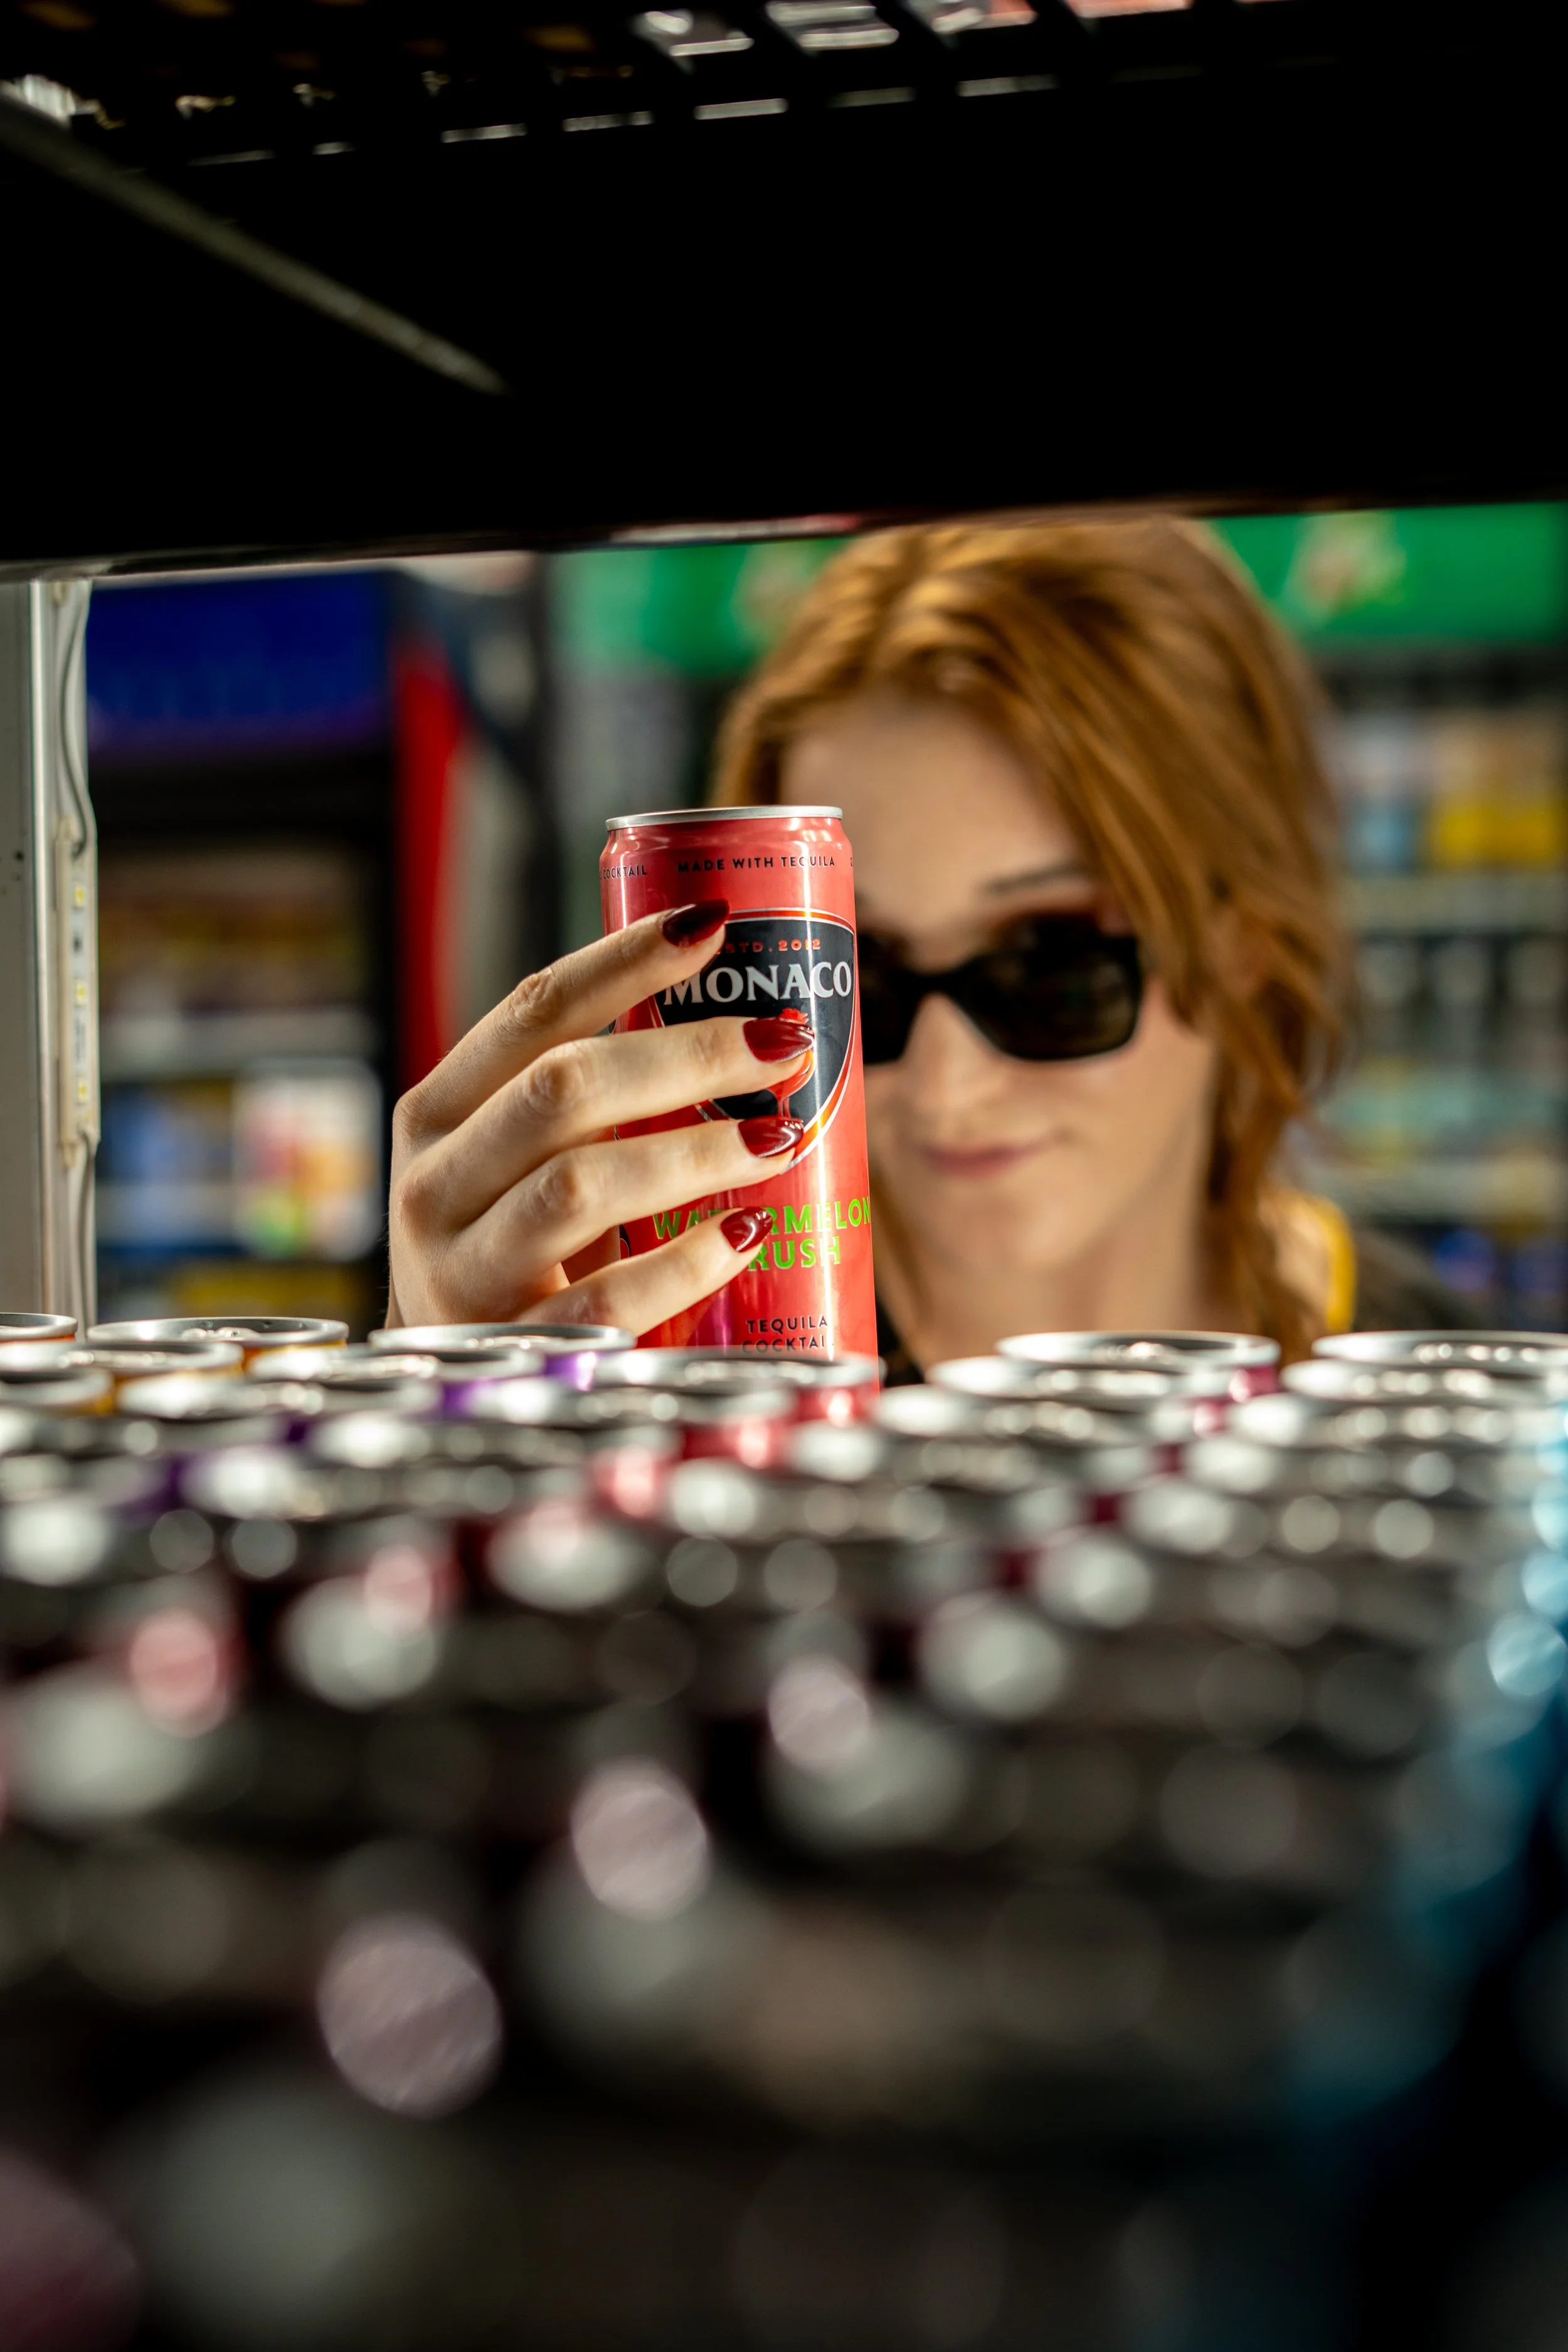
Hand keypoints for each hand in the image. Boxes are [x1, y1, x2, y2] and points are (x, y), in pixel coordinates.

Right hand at [387, 901, 811, 1334]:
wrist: (455, 1375)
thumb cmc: (515, 1245)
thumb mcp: (517, 1160)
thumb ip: (584, 1101)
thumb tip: (738, 1022)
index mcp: (436, 1113)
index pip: (533, 1010)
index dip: (625, 960)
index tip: (714, 923)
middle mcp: (435, 1183)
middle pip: (564, 1089)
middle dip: (687, 1057)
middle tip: (782, 1044)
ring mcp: (464, 1270)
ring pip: (580, 1185)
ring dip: (695, 1153)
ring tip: (778, 1136)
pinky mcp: (514, 1345)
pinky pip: (607, 1297)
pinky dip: (684, 1261)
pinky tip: (742, 1234)